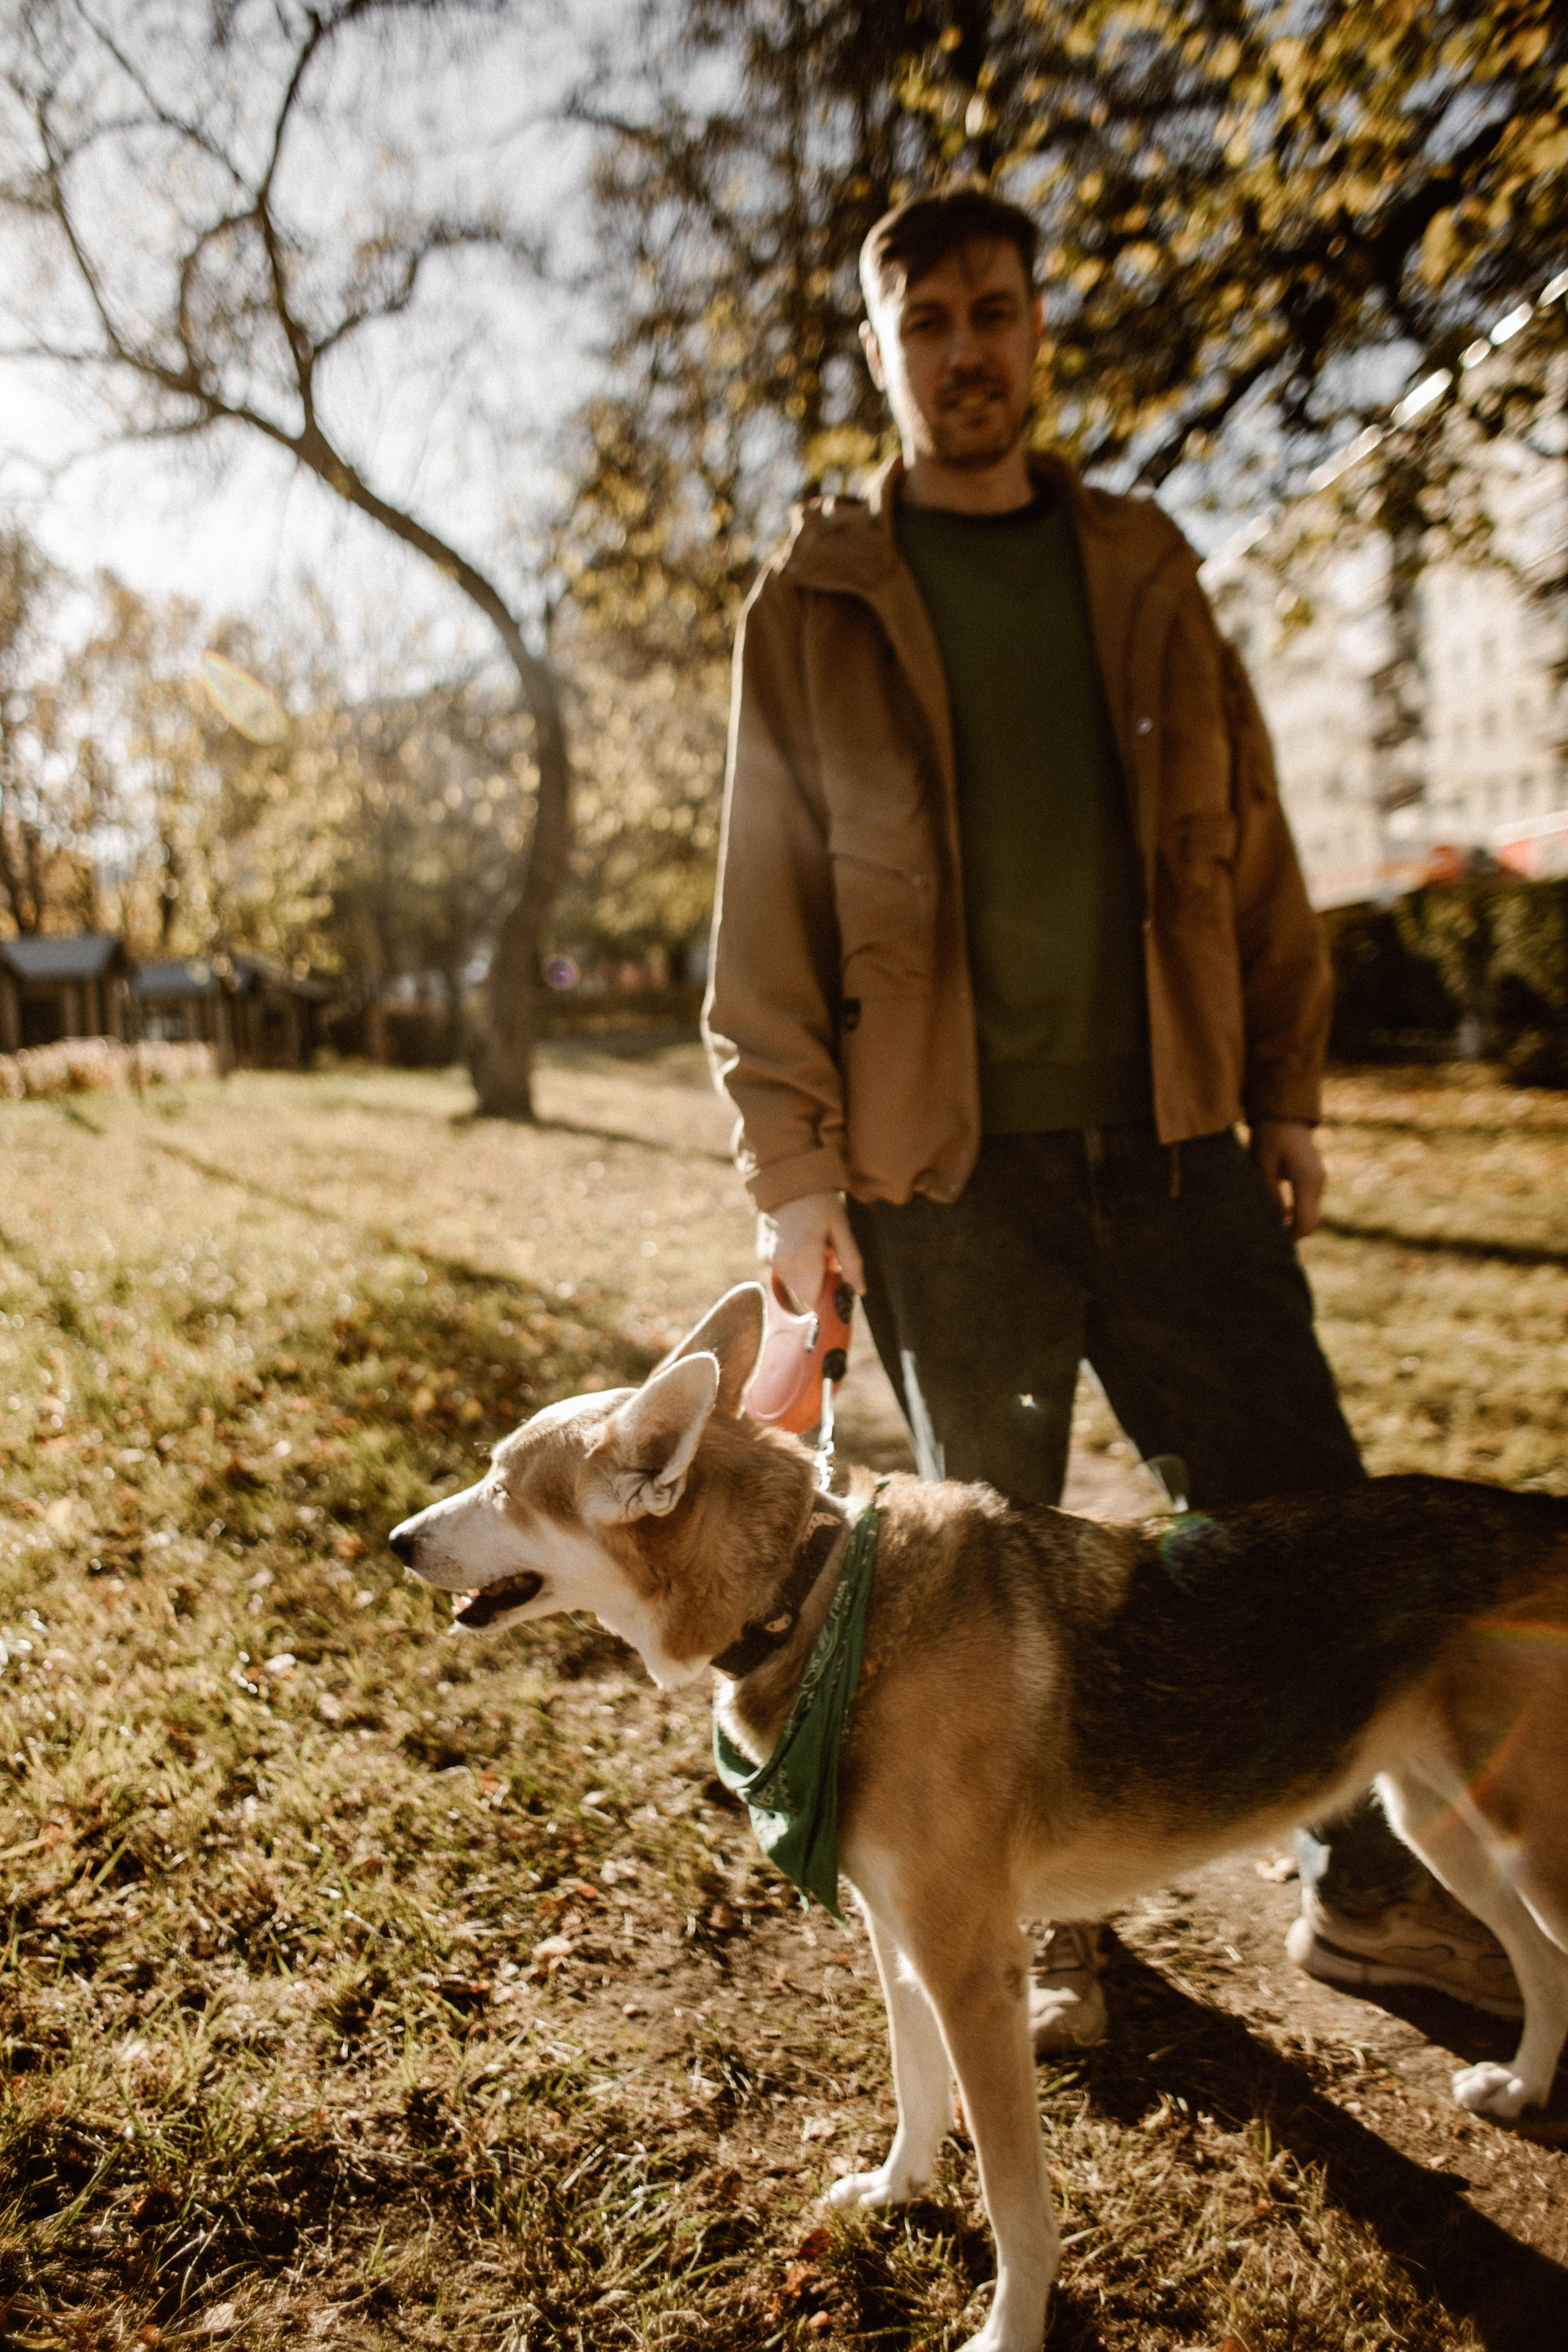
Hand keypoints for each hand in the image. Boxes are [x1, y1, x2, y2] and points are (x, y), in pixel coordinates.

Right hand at [758, 1190, 866, 1310]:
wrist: (786, 1175)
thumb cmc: (819, 1199)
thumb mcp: (841, 1227)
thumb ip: (851, 1262)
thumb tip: (859, 1291)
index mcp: (801, 1257)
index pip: (814, 1301)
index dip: (829, 1296)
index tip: (839, 1282)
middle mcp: (781, 1262)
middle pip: (805, 1294)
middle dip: (820, 1283)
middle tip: (830, 1258)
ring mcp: (768, 1258)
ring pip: (795, 1284)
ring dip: (808, 1274)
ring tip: (816, 1246)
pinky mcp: (763, 1253)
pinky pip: (784, 1271)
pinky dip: (796, 1265)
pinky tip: (802, 1243)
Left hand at [1250, 1120, 1325, 1237]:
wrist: (1285, 1116)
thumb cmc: (1270, 1137)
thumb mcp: (1263, 1166)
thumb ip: (1269, 1194)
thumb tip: (1273, 1219)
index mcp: (1306, 1181)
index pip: (1305, 1221)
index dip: (1291, 1237)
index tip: (1273, 1244)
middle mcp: (1318, 1183)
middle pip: (1310, 1221)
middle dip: (1292, 1232)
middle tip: (1269, 1239)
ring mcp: (1318, 1180)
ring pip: (1309, 1212)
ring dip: (1294, 1221)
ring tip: (1270, 1227)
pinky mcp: (1314, 1178)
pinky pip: (1308, 1202)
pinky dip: (1296, 1211)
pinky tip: (1279, 1214)